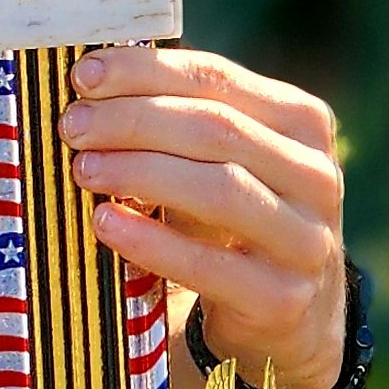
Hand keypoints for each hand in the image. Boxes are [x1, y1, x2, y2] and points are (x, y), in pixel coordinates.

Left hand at [61, 46, 346, 388]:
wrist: (285, 316)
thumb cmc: (233, 220)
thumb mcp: (221, 160)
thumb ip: (177, 117)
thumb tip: (87, 80)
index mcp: (302, 122)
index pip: (215, 77)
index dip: (144, 72)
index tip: (81, 76)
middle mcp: (316, 176)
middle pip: (216, 129)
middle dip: (133, 120)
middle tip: (71, 126)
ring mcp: (306, 241)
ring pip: (220, 190)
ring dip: (141, 172)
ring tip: (82, 169)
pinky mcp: (282, 300)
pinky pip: (208, 265)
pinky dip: (150, 241)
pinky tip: (104, 222)